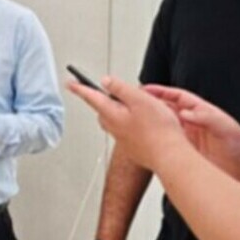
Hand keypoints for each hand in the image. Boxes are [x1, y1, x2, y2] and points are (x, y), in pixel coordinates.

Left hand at [68, 77, 186, 172]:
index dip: (80, 88)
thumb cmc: (158, 130)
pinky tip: (142, 122)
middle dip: (100, 100)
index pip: (91, 97)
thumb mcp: (139, 99)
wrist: (170, 157)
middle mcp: (114, 128)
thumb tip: (105, 81)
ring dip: (116, 111)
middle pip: (102, 110)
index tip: (70, 83)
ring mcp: (123, 139)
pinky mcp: (133, 148)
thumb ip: (120, 88)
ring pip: (113, 121)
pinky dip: (128, 123)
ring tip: (126, 104)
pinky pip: (125, 131)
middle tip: (100, 92)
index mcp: (112, 114)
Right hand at [144, 85, 239, 181]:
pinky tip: (147, 145)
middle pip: (167, 111)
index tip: (145, 89)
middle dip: (150, 106)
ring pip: (165, 129)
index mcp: (202, 113)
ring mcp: (189, 141)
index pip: (177, 98)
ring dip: (151, 125)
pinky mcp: (188, 156)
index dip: (161, 92)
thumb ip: (206, 118)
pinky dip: (158, 145)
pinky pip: (169, 147)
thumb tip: (187, 113)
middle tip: (134, 103)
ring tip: (135, 123)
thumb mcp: (226, 127)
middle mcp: (193, 125)